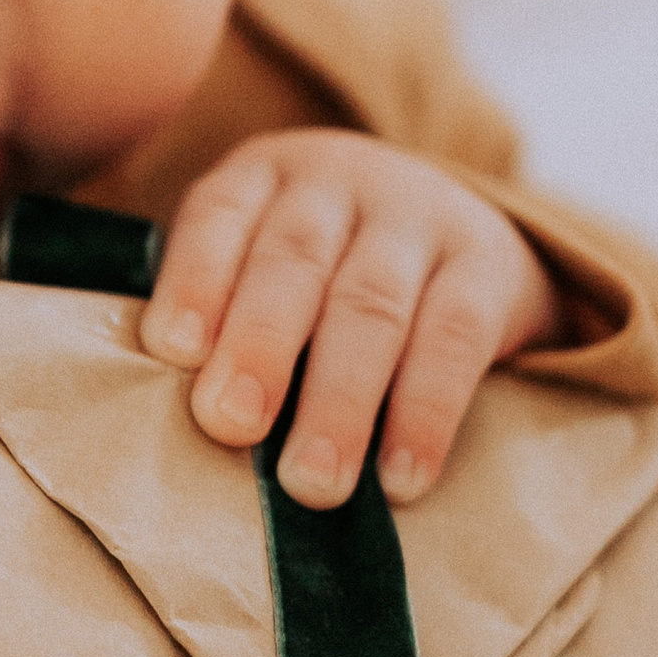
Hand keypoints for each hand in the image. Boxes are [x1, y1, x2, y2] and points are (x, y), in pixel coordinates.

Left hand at [138, 132, 556, 512]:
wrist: (453, 229)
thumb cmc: (319, 274)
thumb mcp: (261, 261)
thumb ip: (220, 321)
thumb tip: (181, 423)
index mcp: (264, 176)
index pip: (220, 216)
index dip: (195, 281)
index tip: (172, 351)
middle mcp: (338, 181)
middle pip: (293, 260)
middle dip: (259, 346)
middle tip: (231, 425)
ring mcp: (417, 215)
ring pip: (373, 305)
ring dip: (340, 399)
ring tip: (314, 479)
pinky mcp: (485, 263)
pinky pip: (455, 339)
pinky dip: (426, 414)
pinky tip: (400, 476)